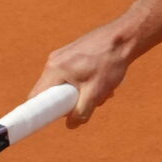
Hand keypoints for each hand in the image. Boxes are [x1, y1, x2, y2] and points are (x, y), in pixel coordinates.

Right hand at [29, 11, 145, 126]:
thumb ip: (81, 111)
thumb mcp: (96, 92)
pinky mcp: (72, 54)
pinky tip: (102, 80)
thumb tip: (71, 124)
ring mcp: (62, 56)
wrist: (124, 38)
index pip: (36, 97)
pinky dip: (85, 82)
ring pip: (65, 84)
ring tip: (102, 88)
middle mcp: (54, 61)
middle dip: (71, 101)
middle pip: (52, 92)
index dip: (41, 111)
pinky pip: (72, 75)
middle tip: (90, 101)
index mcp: (54, 70)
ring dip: (82, 92)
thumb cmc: (110, 63)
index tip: (52, 118)